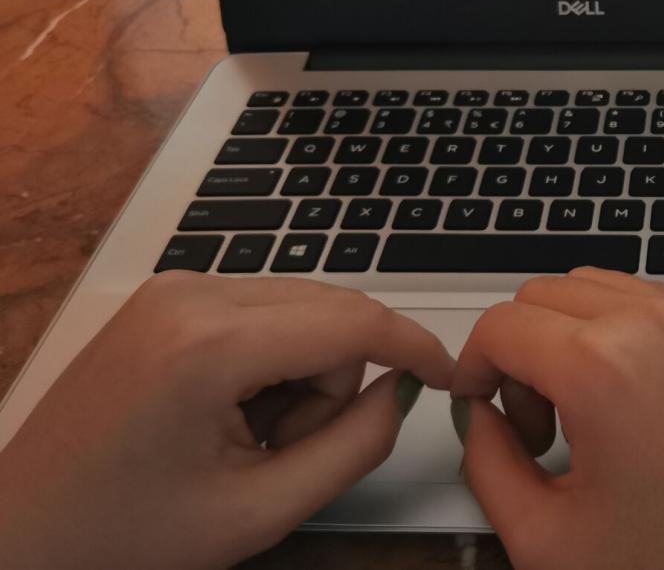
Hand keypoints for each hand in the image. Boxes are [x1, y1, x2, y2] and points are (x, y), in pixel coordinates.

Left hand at [0, 271, 453, 569]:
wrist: (17, 538)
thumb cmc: (118, 538)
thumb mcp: (259, 512)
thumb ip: (355, 445)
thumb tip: (406, 389)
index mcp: (207, 344)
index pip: (353, 320)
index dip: (417, 347)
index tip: (455, 376)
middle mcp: (189, 293)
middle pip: (331, 310)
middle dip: (336, 381)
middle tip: (282, 452)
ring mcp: (173, 288)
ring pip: (301, 310)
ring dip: (301, 375)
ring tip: (244, 441)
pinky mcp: (166, 298)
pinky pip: (262, 312)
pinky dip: (269, 363)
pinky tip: (228, 414)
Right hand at [451, 267, 663, 569]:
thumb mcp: (547, 539)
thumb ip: (488, 463)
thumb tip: (480, 417)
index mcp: (604, 367)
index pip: (502, 323)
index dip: (472, 366)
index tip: (478, 405)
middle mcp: (658, 327)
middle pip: (546, 294)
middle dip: (522, 352)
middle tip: (535, 429)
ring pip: (602, 288)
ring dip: (572, 336)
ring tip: (586, 420)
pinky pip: (658, 306)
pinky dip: (626, 335)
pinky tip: (634, 407)